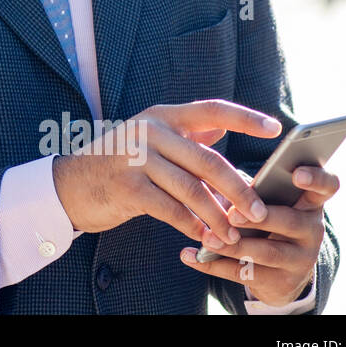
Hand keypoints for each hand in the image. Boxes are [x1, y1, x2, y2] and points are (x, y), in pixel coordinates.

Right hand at [50, 100, 279, 246]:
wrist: (69, 184)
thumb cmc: (119, 166)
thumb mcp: (150, 143)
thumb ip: (186, 141)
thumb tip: (229, 142)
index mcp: (162, 116)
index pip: (211, 110)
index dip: (245, 118)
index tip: (276, 130)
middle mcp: (150, 130)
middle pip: (208, 160)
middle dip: (238, 190)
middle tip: (258, 212)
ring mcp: (135, 157)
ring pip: (191, 189)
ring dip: (217, 217)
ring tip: (232, 236)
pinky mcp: (126, 185)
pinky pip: (170, 209)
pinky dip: (190, 225)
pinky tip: (202, 236)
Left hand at [179, 164, 337, 305]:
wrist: (279, 274)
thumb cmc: (266, 220)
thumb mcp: (267, 203)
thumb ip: (249, 190)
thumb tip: (212, 178)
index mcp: (309, 202)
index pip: (326, 187)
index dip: (315, 178)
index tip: (296, 174)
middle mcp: (311, 230)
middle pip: (290, 221)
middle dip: (259, 218)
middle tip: (232, 215)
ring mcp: (299, 259)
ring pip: (266, 252)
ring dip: (232, 245)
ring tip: (207, 238)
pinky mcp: (280, 283)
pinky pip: (244, 274)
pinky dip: (212, 264)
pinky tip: (190, 255)